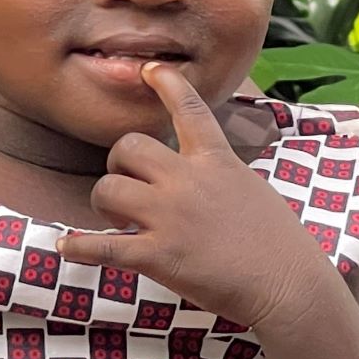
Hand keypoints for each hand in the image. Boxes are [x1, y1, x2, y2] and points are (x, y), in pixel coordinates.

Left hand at [55, 62, 335, 331]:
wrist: (291, 289)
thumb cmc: (280, 245)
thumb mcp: (253, 189)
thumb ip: (219, 172)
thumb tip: (195, 169)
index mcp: (216, 161)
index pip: (189, 109)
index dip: (167, 84)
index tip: (150, 69)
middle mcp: (188, 181)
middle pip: (128, 146)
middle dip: (118, 162)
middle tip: (125, 182)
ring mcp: (170, 217)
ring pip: (108, 188)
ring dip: (104, 200)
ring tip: (114, 217)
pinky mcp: (159, 255)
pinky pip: (104, 245)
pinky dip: (79, 246)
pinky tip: (66, 245)